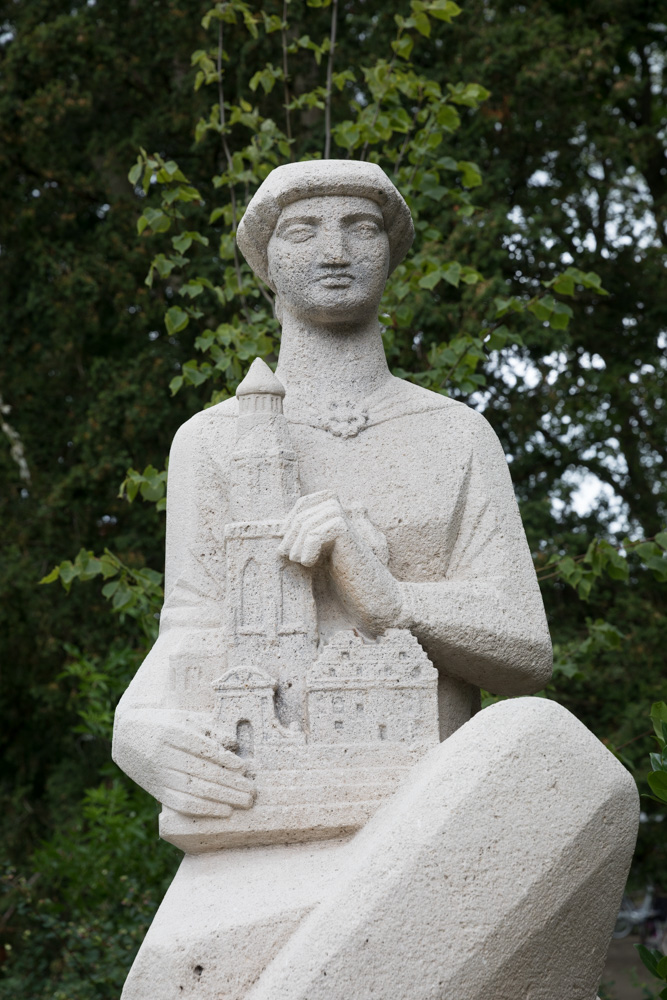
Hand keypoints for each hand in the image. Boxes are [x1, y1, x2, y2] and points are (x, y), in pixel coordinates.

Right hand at [112, 709, 255, 818]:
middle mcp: (164, 754)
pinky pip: (181, 804)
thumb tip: (233, 744)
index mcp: (172, 732)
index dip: (224, 759)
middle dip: (229, 783)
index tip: (243, 767)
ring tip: (244, 802)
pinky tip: (224, 811)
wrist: (128, 737)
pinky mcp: (158, 790)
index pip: (201, 748)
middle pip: (201, 772)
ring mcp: (160, 774)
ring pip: (194, 790)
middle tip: (252, 791)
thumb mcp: (186, 718)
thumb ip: (210, 728)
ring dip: (222, 798)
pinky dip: (204, 809)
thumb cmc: (166, 724)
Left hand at [278, 491, 402, 633]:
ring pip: (306, 524)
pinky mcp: (345, 531)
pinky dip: (308, 551)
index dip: (290, 521)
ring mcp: (344, 519)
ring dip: (298, 546)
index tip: (288, 546)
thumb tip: (274, 529)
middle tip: (291, 558)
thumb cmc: (345, 578)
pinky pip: (314, 534)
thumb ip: (304, 537)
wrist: (371, 596)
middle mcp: (341, 510)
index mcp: (335, 511)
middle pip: (302, 514)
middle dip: (291, 537)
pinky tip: (312, 564)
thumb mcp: (319, 554)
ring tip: (302, 562)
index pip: (304, 502)